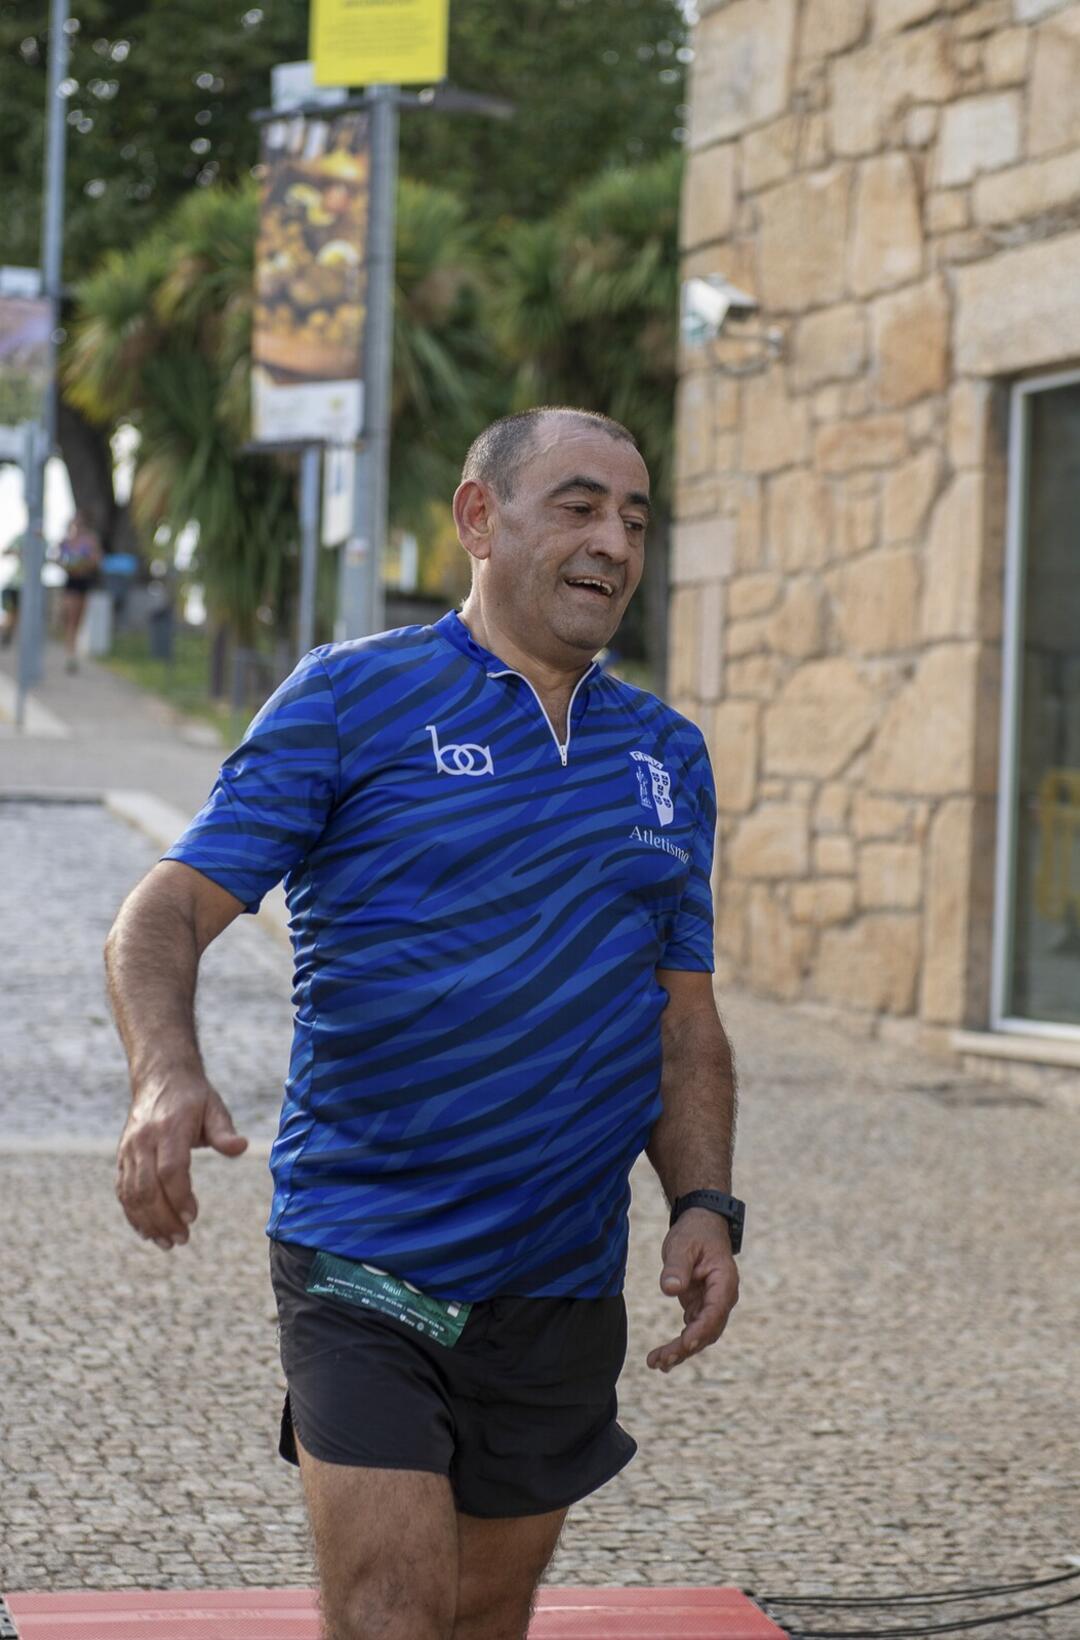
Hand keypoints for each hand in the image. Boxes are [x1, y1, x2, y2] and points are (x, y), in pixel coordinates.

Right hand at [116, 1077, 247, 1251]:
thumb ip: (225, 1131)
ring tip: (167, 1242)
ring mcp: (128, 1149)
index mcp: (168, 1128)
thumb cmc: (193, 1097)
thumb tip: (242, 1147)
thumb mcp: (214, 1107)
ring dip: (147, 1222)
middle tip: (182, 1239)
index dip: (179, 1197)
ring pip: (131, 1193)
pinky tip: (148, 1231)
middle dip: (163, 1218)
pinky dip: (133, 1214)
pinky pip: (123, 1190)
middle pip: (147, 1187)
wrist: (160, 1077)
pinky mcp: (121, 1157)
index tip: (193, 1216)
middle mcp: (143, 1140)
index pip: (169, 1169)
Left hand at [647, 1208, 738, 1371]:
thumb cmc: (694, 1233)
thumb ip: (677, 1267)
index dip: (702, 1329)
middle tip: (662, 1361)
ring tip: (656, 1364)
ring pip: (700, 1335)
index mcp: (724, 1281)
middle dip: (686, 1348)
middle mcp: (722, 1298)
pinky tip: (661, 1358)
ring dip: (680, 1351)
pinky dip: (678, 1344)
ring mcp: (712, 1304)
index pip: (715, 1311)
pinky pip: (692, 1330)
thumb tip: (669, 1289)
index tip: (686, 1344)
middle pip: (708, 1330)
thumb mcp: (682, 1244)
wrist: (701, 1225)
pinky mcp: (700, 1307)